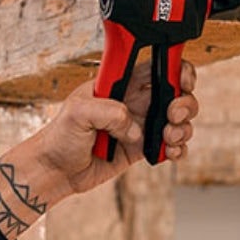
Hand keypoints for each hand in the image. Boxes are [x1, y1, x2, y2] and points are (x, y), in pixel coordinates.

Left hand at [0, 60, 198, 239]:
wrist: (55, 171)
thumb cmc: (59, 137)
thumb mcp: (77, 113)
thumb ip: (109, 111)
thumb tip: (134, 126)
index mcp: (120, 85)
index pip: (156, 68)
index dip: (176, 69)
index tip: (182, 81)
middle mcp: (133, 103)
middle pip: (175, 93)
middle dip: (184, 102)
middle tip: (172, 115)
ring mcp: (139, 126)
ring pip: (177, 121)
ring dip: (182, 128)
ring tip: (168, 137)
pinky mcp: (141, 150)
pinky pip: (169, 146)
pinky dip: (177, 149)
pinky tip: (170, 152)